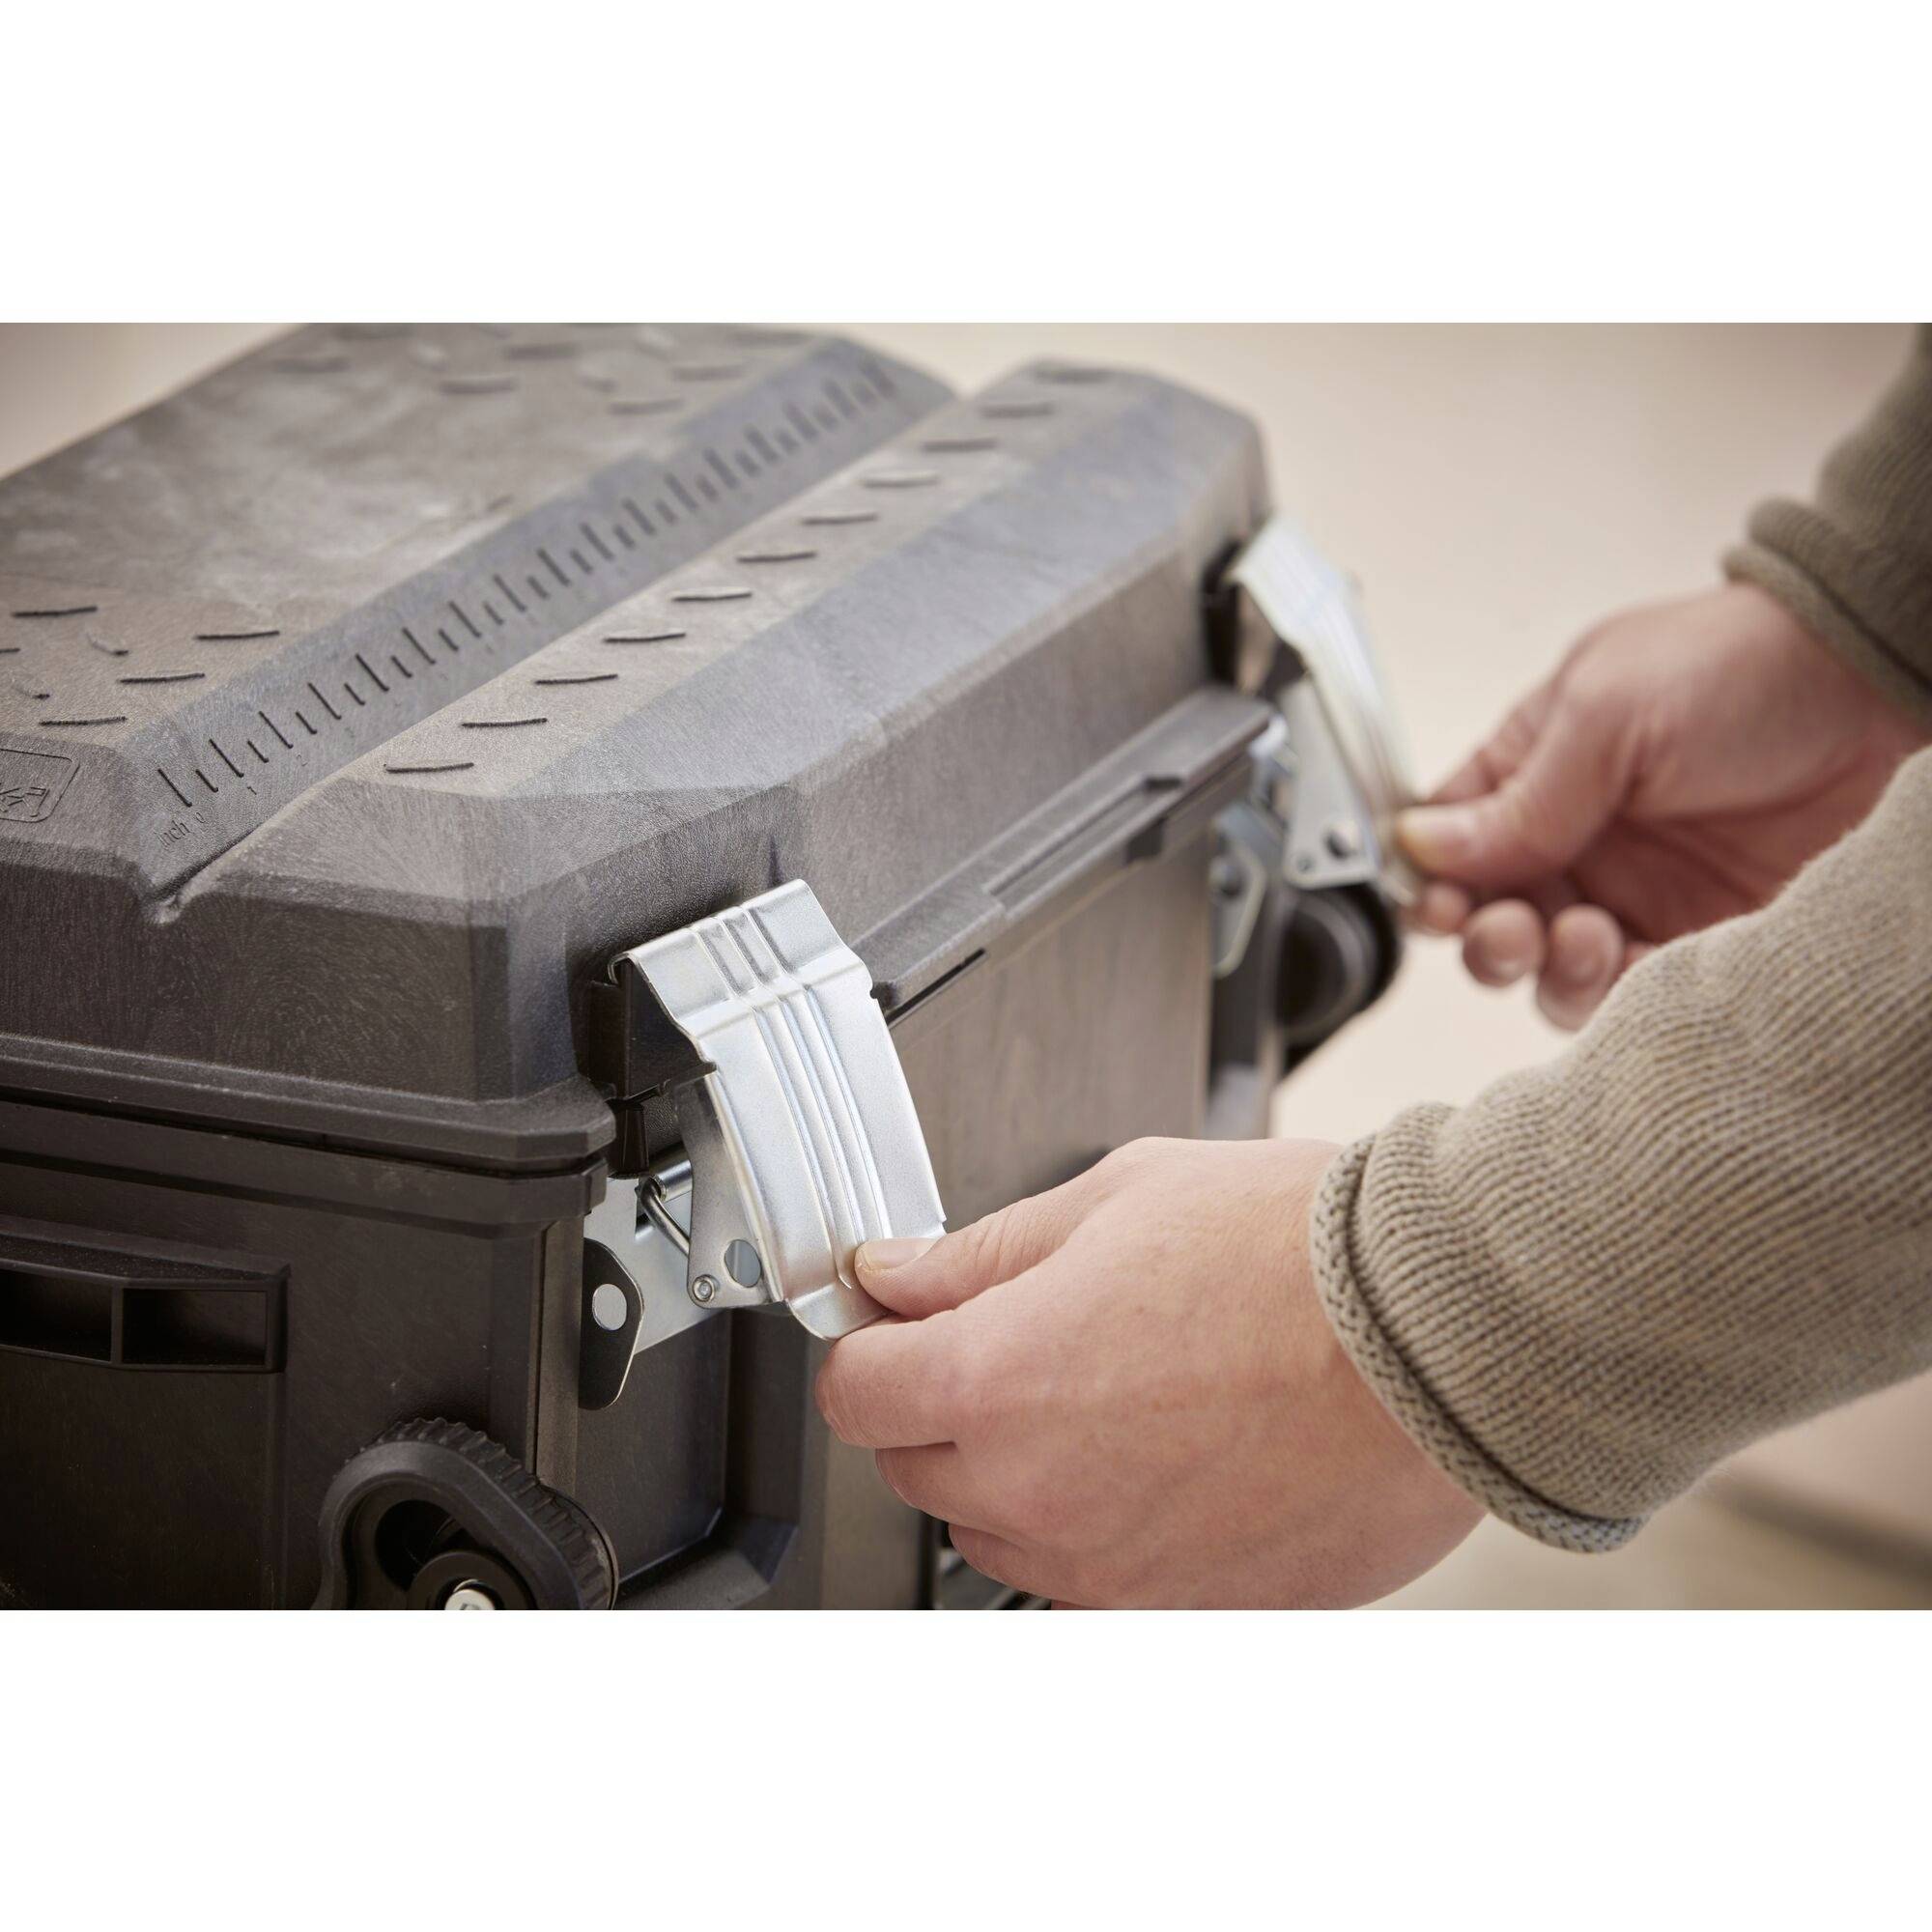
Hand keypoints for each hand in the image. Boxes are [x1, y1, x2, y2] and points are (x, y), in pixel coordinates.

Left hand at [815, 1137, 1481, 1607]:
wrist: (1446, 1334)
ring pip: (998, 1530)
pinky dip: (1099, 1522)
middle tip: (1023, 1332)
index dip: (871, 1342)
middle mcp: (1039, 1492)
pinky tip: (1169, 1449)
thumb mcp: (1116, 1197)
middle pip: (916, 1464)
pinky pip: (1092, 1576)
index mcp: (1001, 1376)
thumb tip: (900, 1274)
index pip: (860, 1389)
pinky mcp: (1186, 1607)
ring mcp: (1111, 1566)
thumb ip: (985, 1251)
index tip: (895, 1320)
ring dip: (1016, 1468)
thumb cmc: (1298, 1252)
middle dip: (940, 1398)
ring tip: (1117, 1387)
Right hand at [1400, 582, 1928, 1027]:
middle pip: (1487, 920)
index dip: (1429, 882)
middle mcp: (1575, 840)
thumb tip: (1421, 847)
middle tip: (1509, 929)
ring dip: (1545, 970)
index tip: (1438, 904)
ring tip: (1581, 937)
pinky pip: (1627, 995)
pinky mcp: (1695, 939)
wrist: (1878, 686)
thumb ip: (1516, 796)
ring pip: (1547, 971)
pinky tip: (1627, 960)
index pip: (1448, 843)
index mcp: (1533, 771)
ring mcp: (1634, 894)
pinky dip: (1612, 995)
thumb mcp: (1605, 712)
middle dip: (1483, 938)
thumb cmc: (1740, 666)